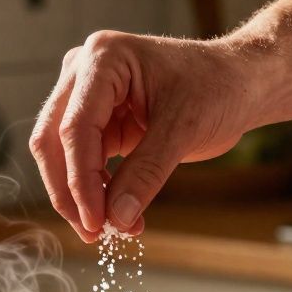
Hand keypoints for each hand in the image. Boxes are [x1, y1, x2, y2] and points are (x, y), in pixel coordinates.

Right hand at [30, 31, 258, 241]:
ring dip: (81, 196)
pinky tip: (120, 214)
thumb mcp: (184, 130)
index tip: (95, 221)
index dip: (80, 180)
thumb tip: (117, 218)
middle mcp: (84, 71)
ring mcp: (86, 95)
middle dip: (70, 191)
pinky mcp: (97, 120)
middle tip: (92, 233)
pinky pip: (83, 162)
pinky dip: (97, 191)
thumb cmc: (217, 88)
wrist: (239, 83)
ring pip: (60, 155)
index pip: (75, 127)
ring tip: (114, 228)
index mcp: (104, 58)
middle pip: (52, 140)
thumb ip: (146, 173)